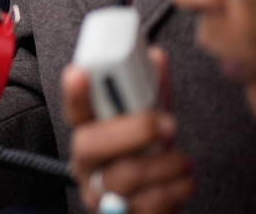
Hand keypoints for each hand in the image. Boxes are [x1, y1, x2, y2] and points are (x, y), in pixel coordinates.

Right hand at [63, 48, 193, 213]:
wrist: (155, 209)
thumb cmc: (147, 161)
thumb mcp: (149, 124)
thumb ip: (151, 93)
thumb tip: (156, 57)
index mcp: (88, 134)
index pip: (73, 111)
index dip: (73, 93)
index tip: (79, 73)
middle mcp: (86, 164)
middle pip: (91, 143)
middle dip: (135, 129)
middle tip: (168, 124)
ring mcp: (100, 193)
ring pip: (125, 174)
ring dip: (167, 164)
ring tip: (182, 161)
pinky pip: (147, 204)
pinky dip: (176, 189)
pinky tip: (181, 182)